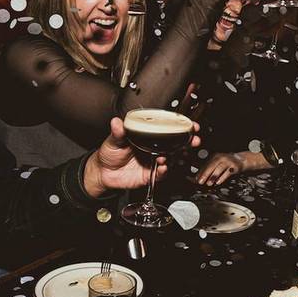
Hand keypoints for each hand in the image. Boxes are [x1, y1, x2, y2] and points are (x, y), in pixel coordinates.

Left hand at [82, 116, 200, 196]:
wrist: (103, 173)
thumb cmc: (109, 153)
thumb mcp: (113, 140)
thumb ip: (117, 132)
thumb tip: (116, 122)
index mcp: (147, 136)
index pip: (166, 129)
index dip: (180, 126)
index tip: (190, 124)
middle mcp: (154, 147)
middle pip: (175, 143)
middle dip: (188, 141)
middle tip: (194, 139)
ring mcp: (153, 161)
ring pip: (171, 158)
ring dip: (176, 156)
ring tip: (171, 155)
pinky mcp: (151, 174)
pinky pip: (162, 173)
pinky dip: (164, 170)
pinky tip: (163, 166)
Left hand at [195, 151, 269, 185]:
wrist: (242, 160)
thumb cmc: (227, 164)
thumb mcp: (218, 164)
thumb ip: (210, 169)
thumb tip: (199, 176)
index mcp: (215, 156)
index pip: (206, 164)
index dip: (200, 172)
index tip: (196, 179)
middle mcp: (221, 157)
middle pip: (212, 165)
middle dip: (205, 174)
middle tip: (200, 181)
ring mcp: (228, 161)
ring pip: (219, 168)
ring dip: (213, 176)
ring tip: (209, 183)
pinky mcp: (234, 166)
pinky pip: (227, 172)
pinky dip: (222, 178)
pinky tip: (218, 182)